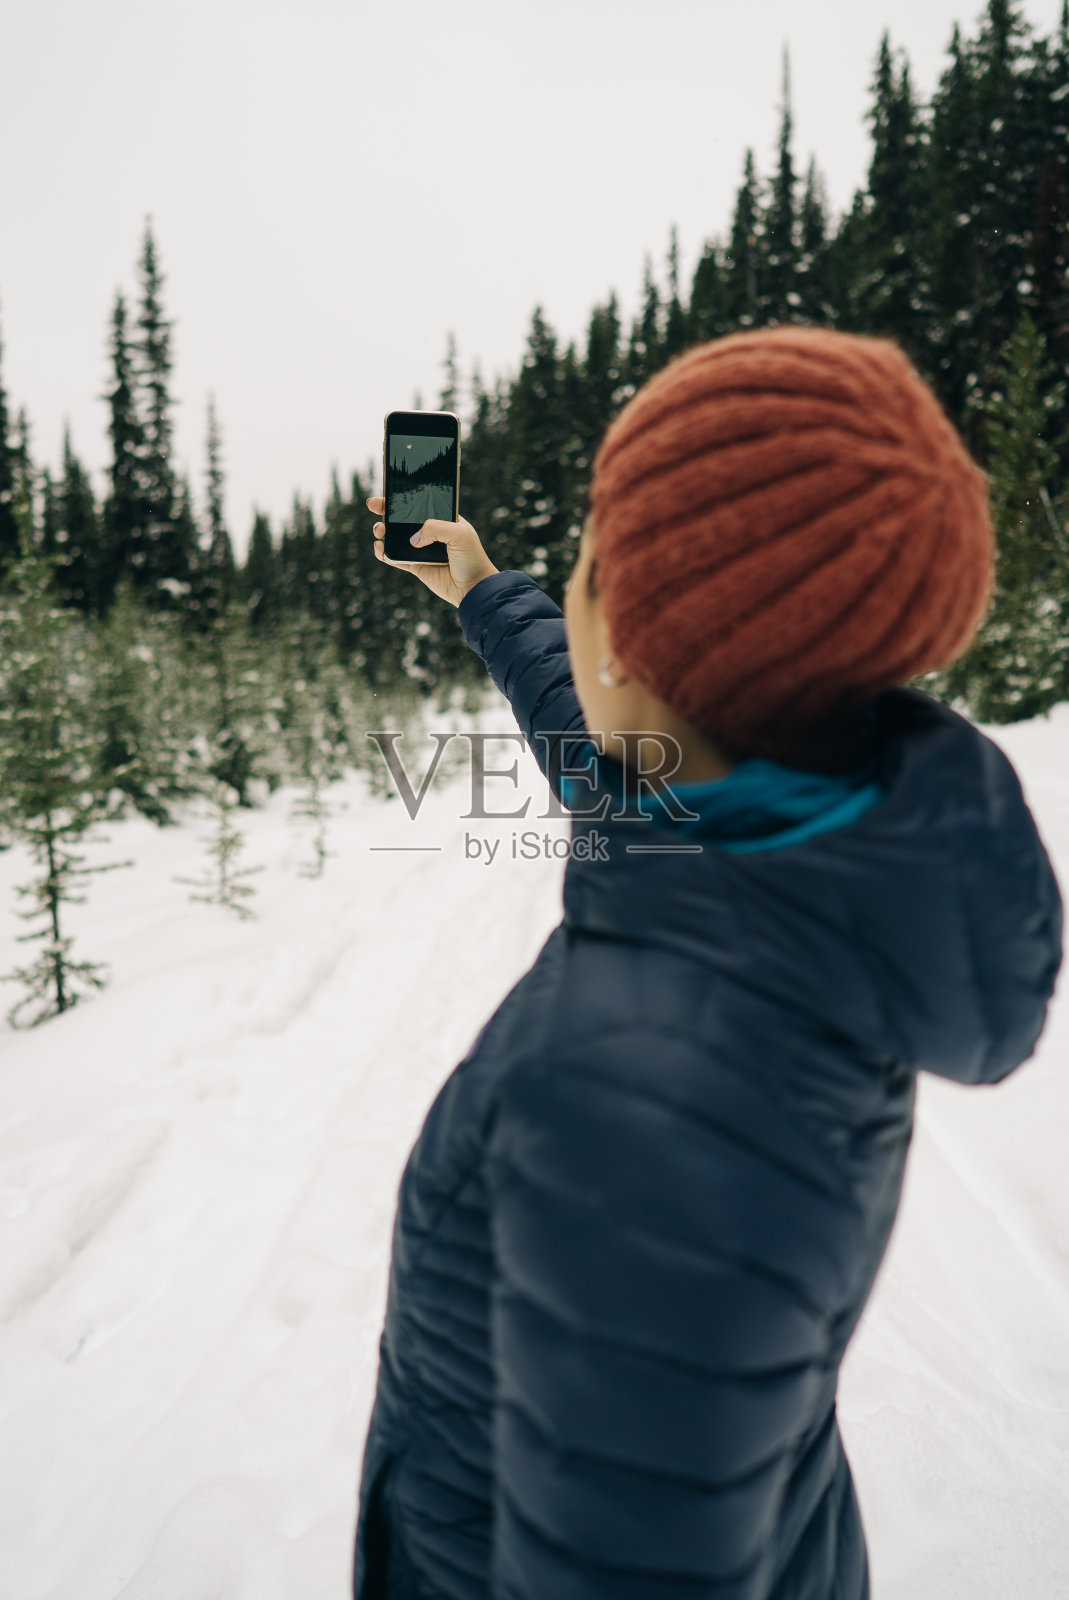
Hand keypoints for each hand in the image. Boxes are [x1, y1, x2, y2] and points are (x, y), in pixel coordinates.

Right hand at [367, 497, 498, 607]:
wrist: (474, 588)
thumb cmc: (472, 558)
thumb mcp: (459, 533)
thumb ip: (434, 528)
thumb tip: (412, 539)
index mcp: (442, 519)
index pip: (419, 504)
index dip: (402, 498)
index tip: (387, 493)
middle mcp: (431, 533)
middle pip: (403, 519)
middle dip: (385, 511)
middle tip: (373, 505)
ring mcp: (422, 549)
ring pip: (395, 537)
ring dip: (383, 532)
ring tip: (379, 530)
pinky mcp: (416, 566)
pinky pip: (395, 558)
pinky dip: (384, 553)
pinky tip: (380, 548)